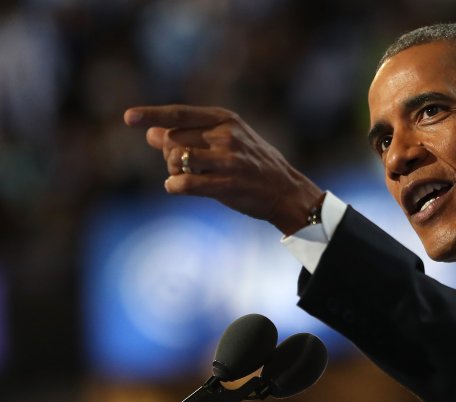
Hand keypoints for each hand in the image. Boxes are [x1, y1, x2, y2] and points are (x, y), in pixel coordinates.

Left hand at [123, 104, 323, 234]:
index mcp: (224, 119)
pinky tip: (177, 188)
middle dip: (169, 155)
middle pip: (173, 139)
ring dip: (173, 170)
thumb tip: (150, 134)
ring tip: (184, 177)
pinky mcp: (229, 183)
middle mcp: (226, 134)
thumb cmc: (252, 165)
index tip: (128, 118)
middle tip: (183, 166)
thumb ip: (189, 136)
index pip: (180, 114)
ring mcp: (228, 159)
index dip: (152, 115)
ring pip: (177, 159)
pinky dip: (175, 186)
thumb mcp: (224, 141)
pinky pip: (187, 183)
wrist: (285, 190)